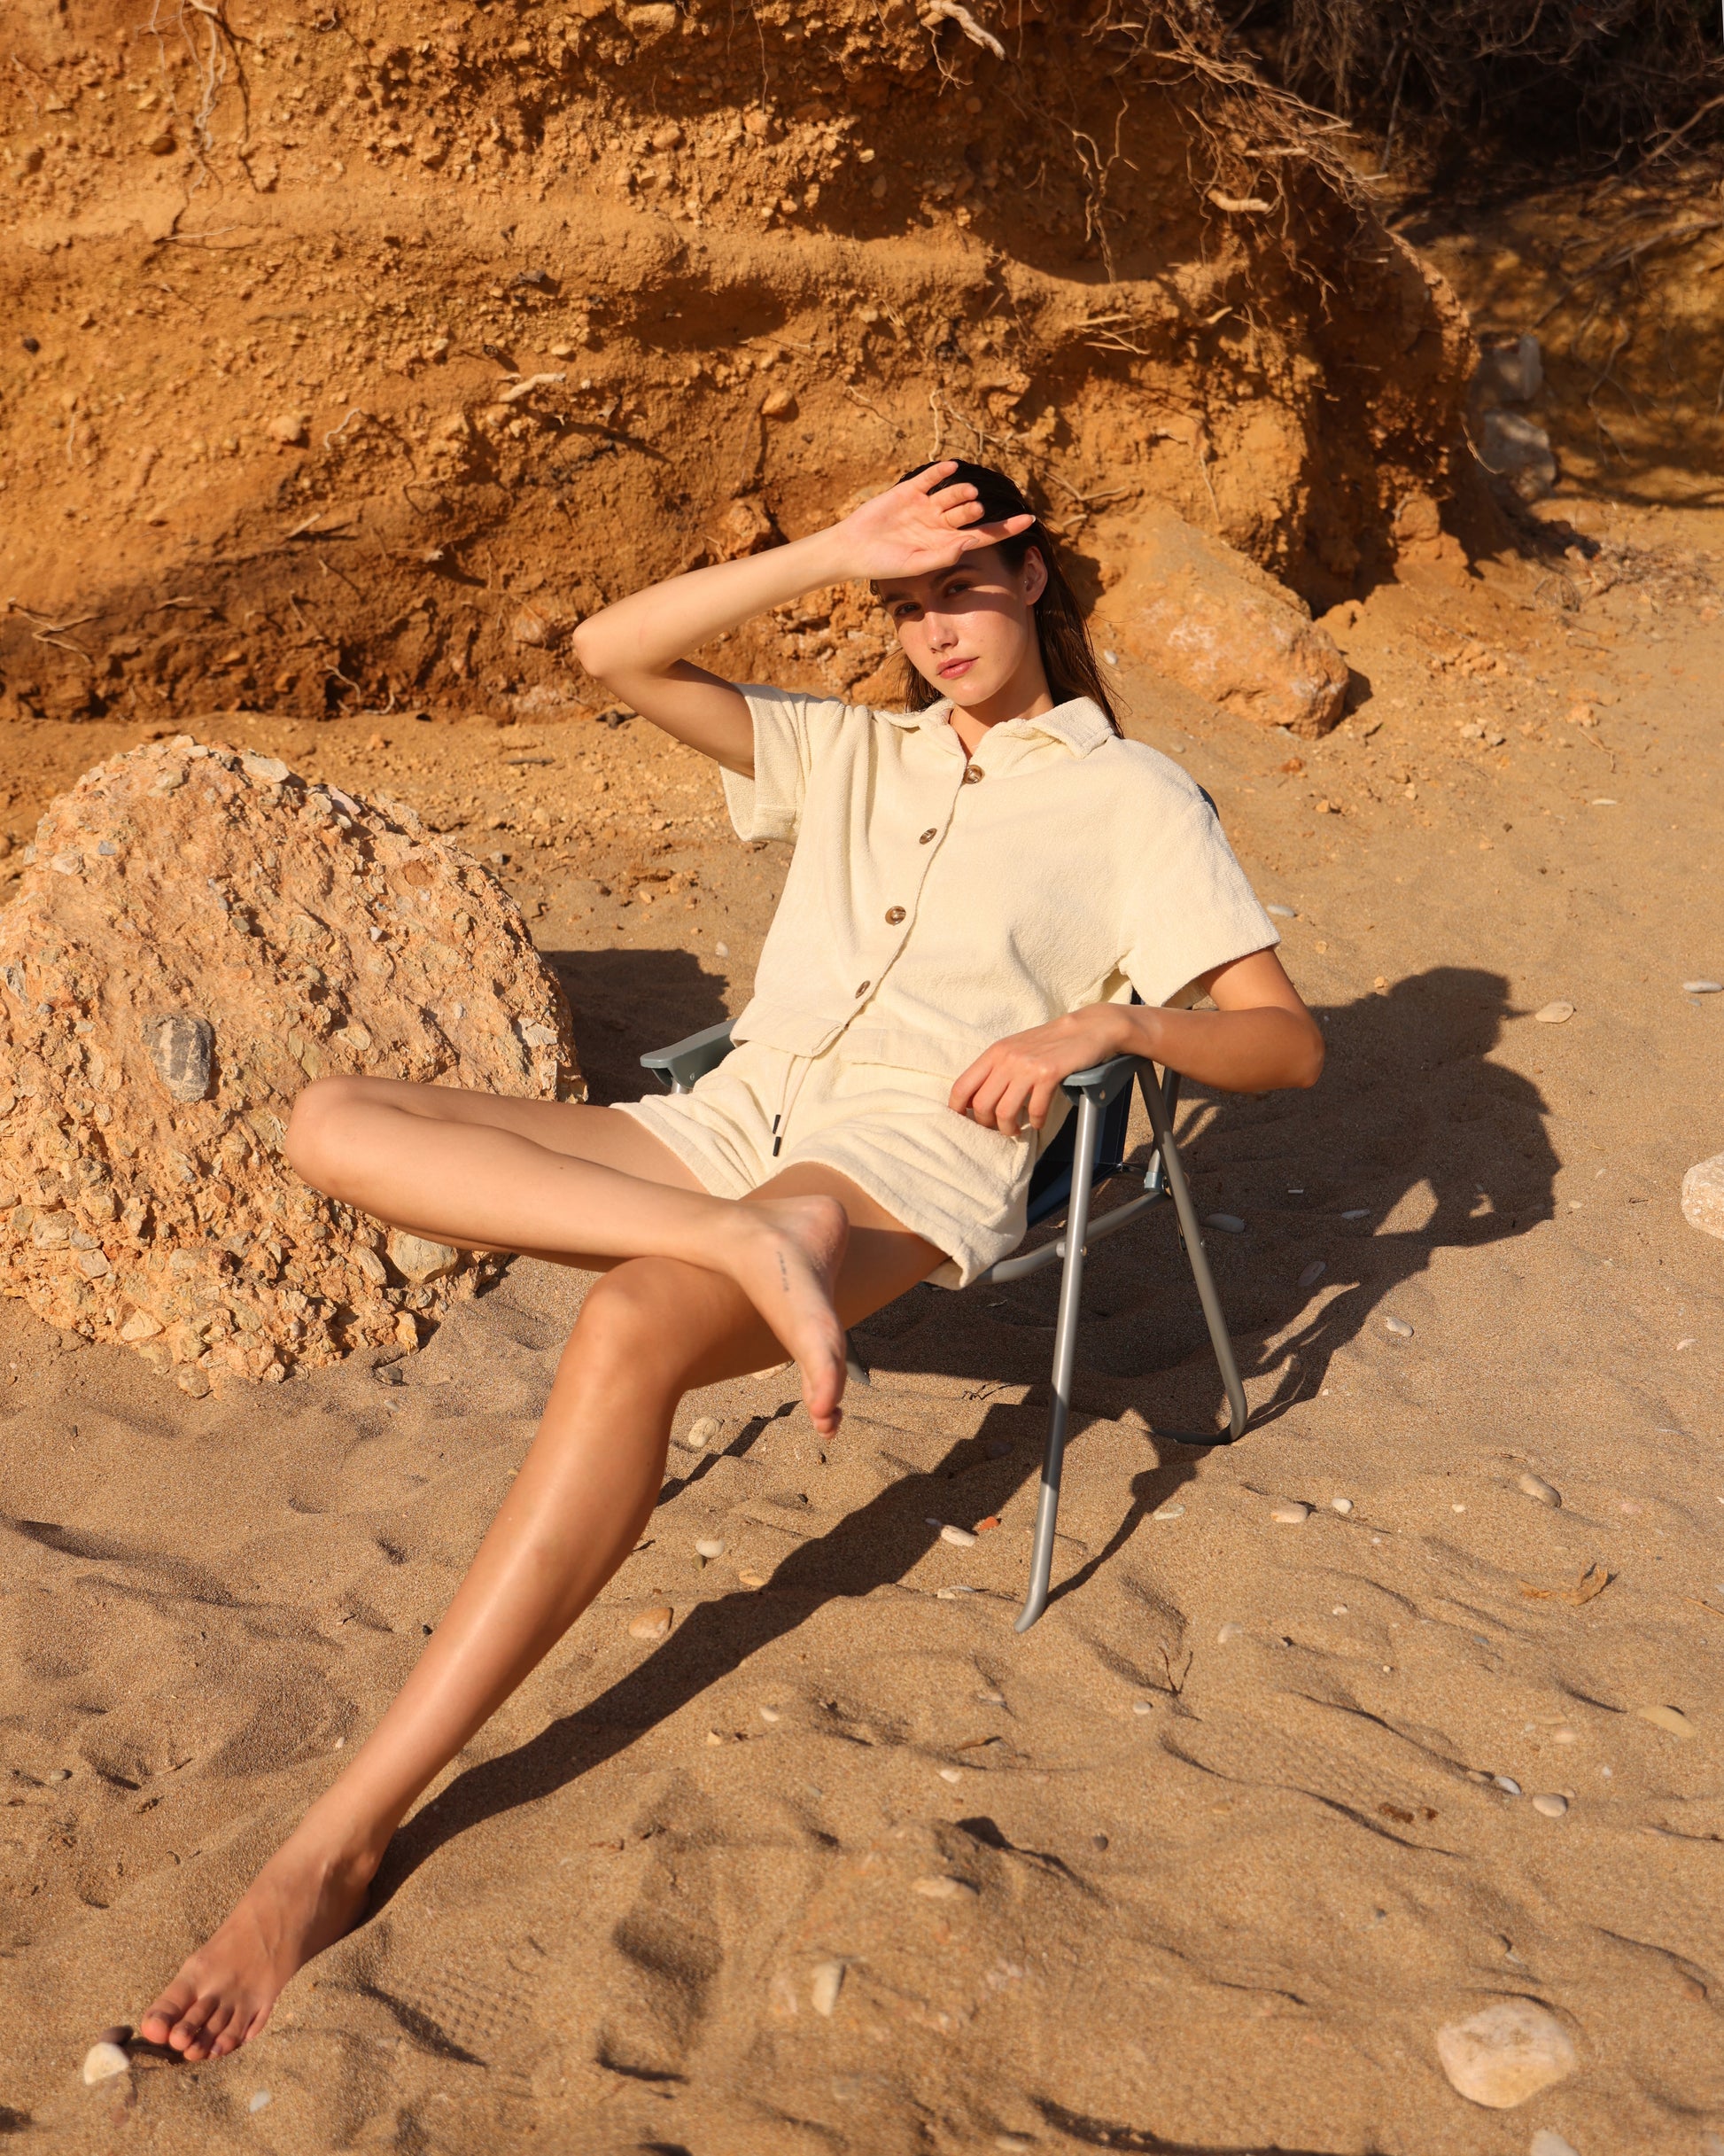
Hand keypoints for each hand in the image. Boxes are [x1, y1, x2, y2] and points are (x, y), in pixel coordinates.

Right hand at [829, 461, 1033, 581]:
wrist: (853, 549)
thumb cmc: (885, 564)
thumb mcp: (916, 564)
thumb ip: (945, 554)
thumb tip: (972, 540)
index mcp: (947, 544)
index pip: (984, 534)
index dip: (1007, 528)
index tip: (1030, 520)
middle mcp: (940, 524)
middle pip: (969, 512)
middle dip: (975, 509)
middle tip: (974, 508)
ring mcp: (926, 507)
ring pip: (953, 494)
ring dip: (963, 492)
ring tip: (967, 493)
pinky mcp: (909, 492)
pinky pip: (931, 477)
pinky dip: (941, 471)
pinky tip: (951, 467)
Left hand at [948, 1006, 1138, 1138]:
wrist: (1085, 1029)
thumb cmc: (1048, 1043)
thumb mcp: (1014, 1049)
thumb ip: (995, 1070)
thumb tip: (976, 1101)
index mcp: (994, 1053)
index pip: (962, 1086)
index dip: (957, 1110)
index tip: (965, 1123)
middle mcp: (1006, 1059)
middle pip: (981, 1104)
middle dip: (987, 1124)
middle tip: (998, 1128)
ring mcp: (1027, 1066)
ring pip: (1004, 1112)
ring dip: (1009, 1128)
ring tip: (1016, 1130)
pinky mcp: (1049, 1074)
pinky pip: (1035, 1110)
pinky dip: (1035, 1122)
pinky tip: (1038, 1122)